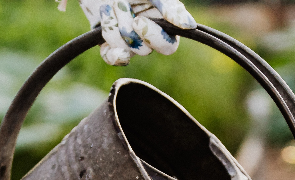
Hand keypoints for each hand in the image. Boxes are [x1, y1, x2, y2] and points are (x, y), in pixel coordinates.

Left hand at [63, 0, 196, 65]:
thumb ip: (170, 7)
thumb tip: (189, 25)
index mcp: (163, 24)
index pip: (168, 47)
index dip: (154, 38)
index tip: (139, 21)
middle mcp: (148, 37)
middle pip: (144, 51)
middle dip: (127, 27)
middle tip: (119, 4)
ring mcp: (130, 43)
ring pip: (126, 51)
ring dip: (114, 26)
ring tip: (109, 6)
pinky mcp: (111, 47)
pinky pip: (113, 59)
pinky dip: (108, 47)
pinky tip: (105, 28)